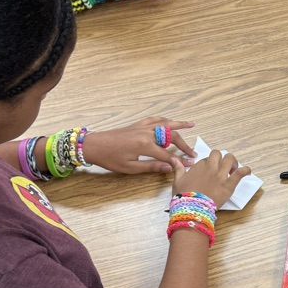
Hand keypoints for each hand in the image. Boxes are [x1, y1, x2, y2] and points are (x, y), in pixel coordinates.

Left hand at [80, 117, 195, 173]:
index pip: (168, 155)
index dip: (179, 161)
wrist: (94, 145)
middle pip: (171, 136)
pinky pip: (155, 119)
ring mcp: (142, 127)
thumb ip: (151, 167)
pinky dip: (165, 119)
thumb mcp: (130, 168)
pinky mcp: (137, 124)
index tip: (189, 165)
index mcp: (145, 145)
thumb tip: (169, 168)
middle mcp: (147, 133)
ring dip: (179, 123)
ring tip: (191, 124)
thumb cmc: (110, 158)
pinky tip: (169, 121)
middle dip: (184, 144)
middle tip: (192, 152)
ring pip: (166, 123)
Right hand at [168, 150, 251, 209]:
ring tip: (233, 169)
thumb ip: (178, 168)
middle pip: (218, 154)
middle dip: (221, 158)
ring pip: (230, 160)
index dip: (209, 164)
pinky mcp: (229, 185)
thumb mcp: (177, 180)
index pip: (207, 159)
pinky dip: (245, 170)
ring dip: (232, 162)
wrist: (192, 208)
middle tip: (223, 167)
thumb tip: (174, 158)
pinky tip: (248, 171)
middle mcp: (211, 168)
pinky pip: (239, 174)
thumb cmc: (183, 196)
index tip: (209, 170)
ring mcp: (221, 176)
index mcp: (199, 166)